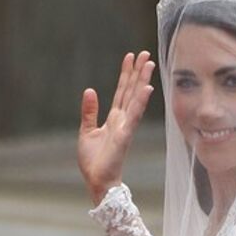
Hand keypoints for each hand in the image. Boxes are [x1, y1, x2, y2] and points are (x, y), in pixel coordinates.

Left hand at [77, 50, 155, 204]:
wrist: (97, 181)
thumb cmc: (94, 162)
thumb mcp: (86, 131)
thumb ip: (89, 111)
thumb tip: (89, 90)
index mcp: (114, 119)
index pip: (121, 92)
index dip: (126, 74)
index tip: (130, 57)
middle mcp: (122, 120)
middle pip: (131, 91)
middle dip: (138, 72)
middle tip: (145, 53)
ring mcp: (125, 127)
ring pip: (135, 100)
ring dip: (142, 81)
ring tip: (149, 64)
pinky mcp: (124, 136)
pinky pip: (133, 116)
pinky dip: (140, 103)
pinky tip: (147, 89)